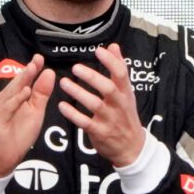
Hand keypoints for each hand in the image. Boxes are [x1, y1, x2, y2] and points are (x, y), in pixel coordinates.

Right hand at [0, 55, 52, 179]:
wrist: (5, 155)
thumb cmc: (20, 133)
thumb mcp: (36, 111)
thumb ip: (42, 93)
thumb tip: (49, 72)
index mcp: (16, 96)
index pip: (25, 79)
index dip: (32, 68)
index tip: (40, 57)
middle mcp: (6, 99)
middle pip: (18, 82)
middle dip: (28, 70)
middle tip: (37, 59)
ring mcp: (0, 108)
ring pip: (12, 92)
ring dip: (22, 81)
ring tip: (33, 69)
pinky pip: (7, 107)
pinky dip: (16, 100)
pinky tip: (25, 92)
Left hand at [57, 44, 148, 169]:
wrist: (132, 146)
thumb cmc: (125, 115)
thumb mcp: (126, 92)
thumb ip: (119, 69)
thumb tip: (113, 46)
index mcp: (126, 93)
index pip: (121, 74)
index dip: (111, 62)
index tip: (98, 51)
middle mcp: (119, 105)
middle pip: (108, 89)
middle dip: (92, 77)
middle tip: (75, 68)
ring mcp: (110, 119)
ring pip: (95, 105)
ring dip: (78, 93)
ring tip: (64, 83)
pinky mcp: (100, 132)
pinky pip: (85, 122)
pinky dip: (73, 114)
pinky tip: (62, 106)